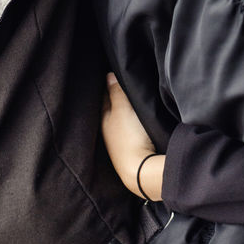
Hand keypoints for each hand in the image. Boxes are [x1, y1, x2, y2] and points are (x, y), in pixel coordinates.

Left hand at [102, 73, 164, 200]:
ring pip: (120, 119)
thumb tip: (108, 75)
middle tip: (122, 82)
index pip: (104, 97)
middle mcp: (108, 130)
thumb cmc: (129, 137)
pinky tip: (138, 118)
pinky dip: (131, 120)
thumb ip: (116, 92)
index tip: (113, 73)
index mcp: (104, 119)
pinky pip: (129, 128)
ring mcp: (119, 140)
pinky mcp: (131, 147)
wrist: (139, 170)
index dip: (108, 85)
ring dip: (124, 109)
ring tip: (132, 97)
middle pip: (111, 108)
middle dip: (115, 97)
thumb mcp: (122, 109)